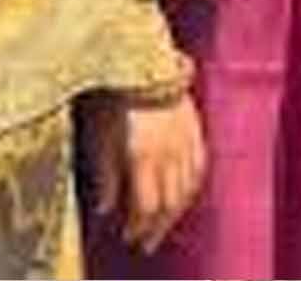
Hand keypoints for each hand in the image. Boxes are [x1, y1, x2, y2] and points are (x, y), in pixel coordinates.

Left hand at [86, 91, 205, 254]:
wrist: (142, 57)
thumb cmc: (114, 96)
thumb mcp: (101, 136)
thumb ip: (106, 176)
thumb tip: (105, 209)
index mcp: (145, 157)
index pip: (146, 206)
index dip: (138, 226)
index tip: (128, 237)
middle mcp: (170, 153)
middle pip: (169, 203)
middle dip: (158, 226)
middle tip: (147, 242)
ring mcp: (186, 140)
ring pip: (187, 187)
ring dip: (176, 211)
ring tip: (165, 223)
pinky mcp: (195, 127)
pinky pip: (199, 166)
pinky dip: (192, 186)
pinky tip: (185, 193)